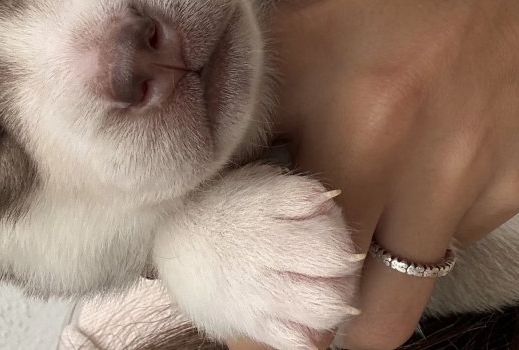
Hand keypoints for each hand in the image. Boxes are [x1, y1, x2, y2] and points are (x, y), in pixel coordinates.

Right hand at [154, 164, 361, 349]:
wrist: (173, 243)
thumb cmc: (225, 208)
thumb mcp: (256, 183)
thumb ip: (296, 192)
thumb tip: (329, 202)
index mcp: (264, 208)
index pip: (320, 208)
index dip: (333, 218)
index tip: (322, 223)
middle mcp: (262, 250)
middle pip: (335, 258)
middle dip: (344, 258)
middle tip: (332, 261)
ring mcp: (258, 292)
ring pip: (325, 304)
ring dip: (337, 297)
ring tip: (325, 289)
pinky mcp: (253, 324)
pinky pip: (299, 341)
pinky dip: (313, 332)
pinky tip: (306, 316)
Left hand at [230, 0, 518, 349]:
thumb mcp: (347, 0)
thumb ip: (284, 73)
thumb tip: (238, 156)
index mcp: (304, 60)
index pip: (222, 172)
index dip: (211, 225)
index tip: (211, 254)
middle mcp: (361, 122)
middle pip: (292, 265)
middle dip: (276, 305)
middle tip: (272, 310)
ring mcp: (440, 167)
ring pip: (374, 303)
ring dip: (350, 317)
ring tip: (334, 315)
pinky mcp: (507, 191)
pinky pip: (444, 256)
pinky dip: (426, 253)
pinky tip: (427, 218)